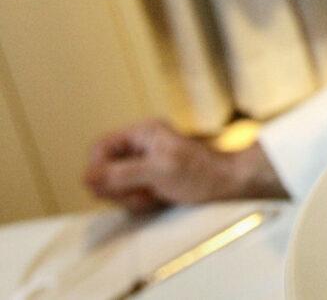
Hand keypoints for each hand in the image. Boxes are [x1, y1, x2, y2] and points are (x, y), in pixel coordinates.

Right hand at [84, 118, 285, 211]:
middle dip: (118, 187)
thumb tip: (87, 177)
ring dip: (130, 197)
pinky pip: (128, 198)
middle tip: (141, 190)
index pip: (99, 148)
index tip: (106, 186)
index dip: (97, 169)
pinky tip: (157, 200)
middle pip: (103, 171)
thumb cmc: (201, 172)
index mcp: (142, 133)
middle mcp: (140, 147)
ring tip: (154, 195)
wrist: (228, 185)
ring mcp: (143, 166)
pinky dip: (139, 204)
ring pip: (114, 187)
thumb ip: (122, 173)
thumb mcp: (159, 170)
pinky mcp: (149, 182)